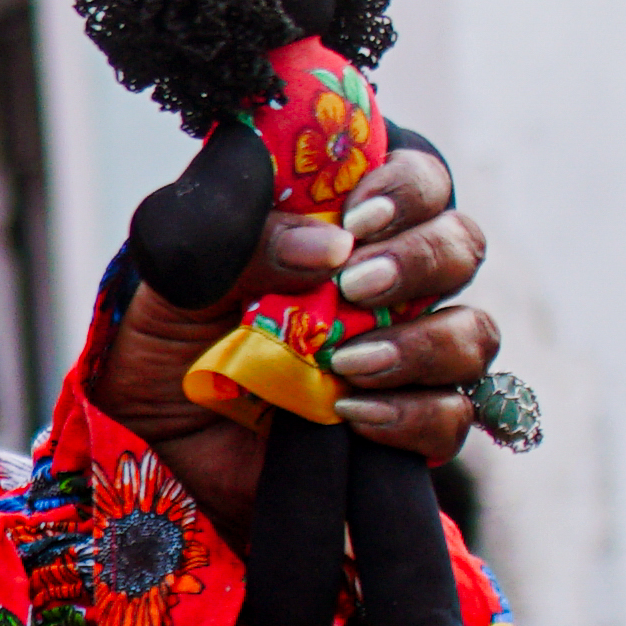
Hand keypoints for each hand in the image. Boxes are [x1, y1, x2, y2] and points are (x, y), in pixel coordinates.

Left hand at [92, 146, 492, 535]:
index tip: (357, 215)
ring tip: (347, 363)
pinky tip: (352, 415)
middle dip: (420, 259)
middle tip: (354, 283)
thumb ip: (239, 242)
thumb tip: (325, 244)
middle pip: (460, 247)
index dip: (405, 188)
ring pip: (473, 333)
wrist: (153, 445)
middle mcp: (388, 286)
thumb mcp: (176, 280)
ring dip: (421, 343)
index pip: (416, 181)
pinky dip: (412, 415)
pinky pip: (451, 418)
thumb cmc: (167, 343)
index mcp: (342, 229)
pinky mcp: (405, 430)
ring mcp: (404, 358)